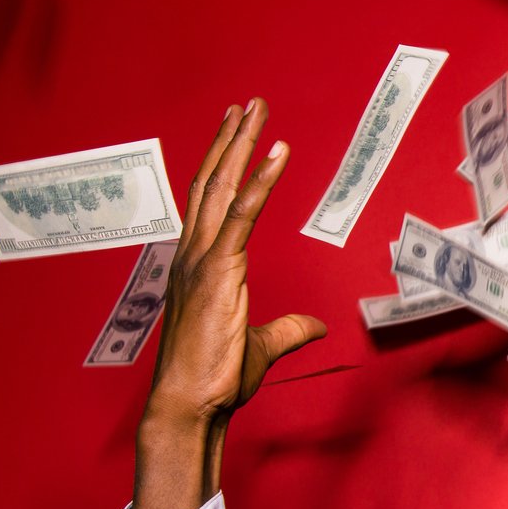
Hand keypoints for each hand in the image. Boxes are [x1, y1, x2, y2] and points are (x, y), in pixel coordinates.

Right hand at [127, 100, 324, 508]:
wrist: (191, 404)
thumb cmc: (215, 379)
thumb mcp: (260, 345)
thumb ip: (288, 329)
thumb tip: (316, 326)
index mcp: (196, 265)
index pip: (209, 202)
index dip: (223, 164)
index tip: (235, 132)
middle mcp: (192, 254)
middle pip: (211, 182)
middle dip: (229, 140)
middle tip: (246, 105)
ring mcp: (200, 259)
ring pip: (220, 187)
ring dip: (239, 144)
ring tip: (254, 110)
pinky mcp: (217, 271)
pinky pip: (240, 215)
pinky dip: (259, 181)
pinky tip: (275, 153)